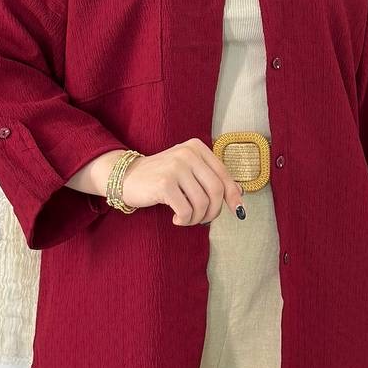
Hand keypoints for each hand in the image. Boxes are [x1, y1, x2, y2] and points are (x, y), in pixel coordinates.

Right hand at [117, 139, 247, 225]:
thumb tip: (240, 194)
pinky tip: (176, 219)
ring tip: (186, 219)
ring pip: (202, 203)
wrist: (127, 177)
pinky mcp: (164, 183)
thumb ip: (212, 178)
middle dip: (213, 211)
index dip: (233, 196)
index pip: (224, 175)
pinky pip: (186, 210)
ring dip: (197, 219)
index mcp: (197, 147)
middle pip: (216, 190)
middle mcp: (188, 153)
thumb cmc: (162, 177)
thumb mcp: (189, 171)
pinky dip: (184, 220)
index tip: (237, 211)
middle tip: (202, 220)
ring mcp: (176, 167)